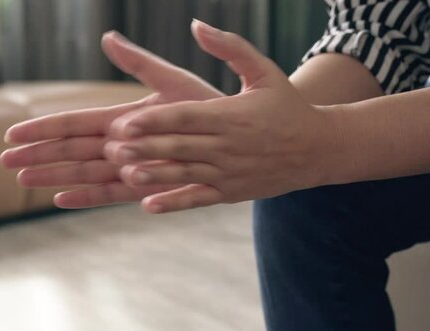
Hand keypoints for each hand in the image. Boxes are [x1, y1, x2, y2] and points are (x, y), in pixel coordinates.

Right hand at [0, 30, 223, 206]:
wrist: (234, 137)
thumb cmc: (205, 106)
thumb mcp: (172, 80)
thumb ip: (139, 63)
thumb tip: (107, 37)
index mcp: (122, 117)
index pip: (74, 123)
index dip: (43, 128)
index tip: (13, 132)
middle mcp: (121, 144)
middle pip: (72, 150)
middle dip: (39, 155)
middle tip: (6, 161)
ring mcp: (132, 167)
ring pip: (85, 173)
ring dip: (55, 176)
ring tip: (24, 180)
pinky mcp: (147, 186)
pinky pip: (112, 194)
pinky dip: (87, 197)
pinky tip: (61, 199)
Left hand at [104, 20, 339, 213]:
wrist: (318, 148)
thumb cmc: (287, 106)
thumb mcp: (265, 70)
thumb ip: (231, 47)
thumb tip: (196, 25)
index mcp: (231, 115)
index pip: (187, 117)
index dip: (156, 121)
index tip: (126, 122)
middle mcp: (228, 146)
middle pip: (180, 146)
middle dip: (146, 147)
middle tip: (112, 148)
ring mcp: (229, 172)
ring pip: (185, 173)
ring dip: (154, 174)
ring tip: (125, 173)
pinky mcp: (231, 192)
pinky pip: (199, 198)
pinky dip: (175, 203)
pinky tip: (149, 205)